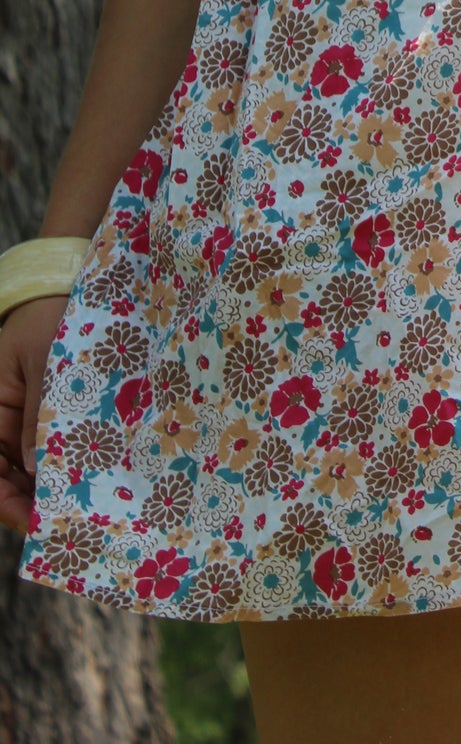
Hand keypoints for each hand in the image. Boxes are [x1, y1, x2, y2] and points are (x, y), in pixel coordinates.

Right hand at [0, 295, 68, 534]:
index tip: (35, 522)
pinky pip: (53, 454)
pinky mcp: (51, 420)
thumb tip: (34, 469)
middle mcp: (1, 425)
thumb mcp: (45, 360)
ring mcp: (26, 425)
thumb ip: (40, 412)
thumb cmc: (48, 318)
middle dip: (34, 505)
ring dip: (54, 492)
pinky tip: (92, 485)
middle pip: (9, 481)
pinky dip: (68, 470)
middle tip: (71, 527)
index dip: (6, 502)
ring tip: (86, 513)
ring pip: (32, 473)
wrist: (64, 293)